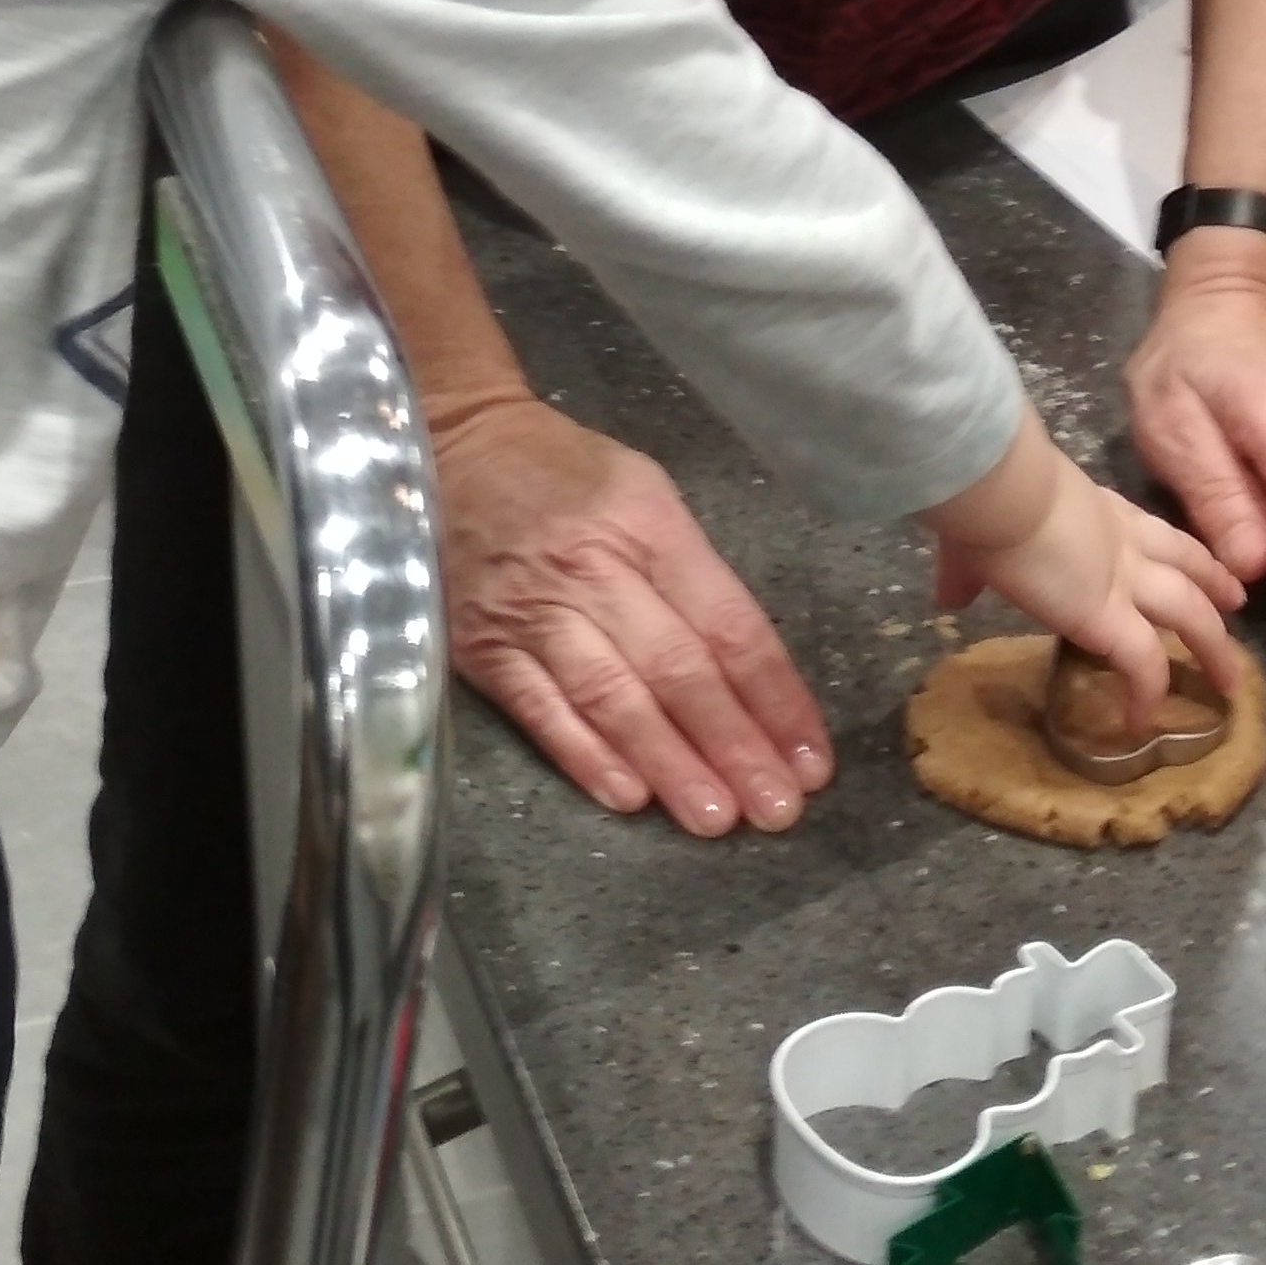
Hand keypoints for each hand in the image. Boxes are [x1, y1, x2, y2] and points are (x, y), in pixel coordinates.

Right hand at [430, 392, 832, 837]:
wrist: (454, 446)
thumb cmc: (565, 472)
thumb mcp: (645, 492)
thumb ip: (692, 575)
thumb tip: (746, 676)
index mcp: (648, 525)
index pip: (727, 625)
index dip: (775, 698)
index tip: (811, 759)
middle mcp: (594, 570)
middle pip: (677, 670)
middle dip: (733, 746)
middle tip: (777, 810)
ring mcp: (533, 612)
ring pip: (612, 698)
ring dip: (670, 764)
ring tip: (715, 818)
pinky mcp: (483, 646)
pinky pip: (541, 710)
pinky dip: (586, 756)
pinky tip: (629, 798)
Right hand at [923, 408, 1243, 710]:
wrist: (1000, 492)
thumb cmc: (987, 500)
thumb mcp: (978, 535)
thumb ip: (967, 570)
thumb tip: (948, 594)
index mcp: (1099, 514)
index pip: (1153, 535)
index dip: (1181, 554)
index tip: (1201, 569)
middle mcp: (1125, 544)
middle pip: (1188, 568)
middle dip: (1216, 587)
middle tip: (1237, 605)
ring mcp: (1125, 581)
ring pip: (1190, 615)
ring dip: (1214, 647)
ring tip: (1231, 681)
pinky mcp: (1112, 618)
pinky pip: (1145, 665)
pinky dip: (1148, 695)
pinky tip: (1141, 722)